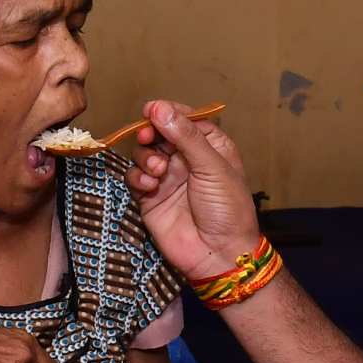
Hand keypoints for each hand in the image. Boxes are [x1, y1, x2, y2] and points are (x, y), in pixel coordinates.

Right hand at [126, 100, 259, 282]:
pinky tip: (150, 186)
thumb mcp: (212, 167)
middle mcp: (187, 159)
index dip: (167, 112)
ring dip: (146, 157)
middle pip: (159, 133)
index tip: (152, 110)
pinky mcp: (151, 197)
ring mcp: (167, 178)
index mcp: (210, 146)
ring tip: (158, 171)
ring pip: (144, 153)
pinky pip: (135, 177)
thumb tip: (159, 108)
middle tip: (149, 137)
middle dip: (151, 133)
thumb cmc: (227, 209)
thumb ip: (185, 137)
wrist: (218, 254)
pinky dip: (138, 177)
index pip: (184, 119)